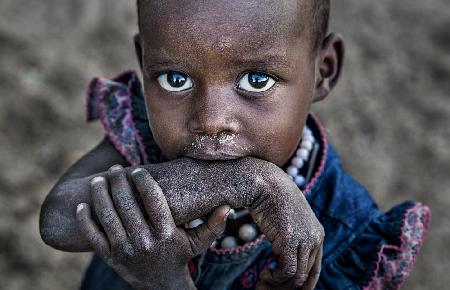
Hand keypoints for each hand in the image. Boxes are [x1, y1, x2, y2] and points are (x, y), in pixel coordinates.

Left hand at [76, 165, 229, 289]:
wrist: (161, 286)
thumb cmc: (180, 256)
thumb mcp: (198, 242)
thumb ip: (213, 224)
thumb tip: (228, 206)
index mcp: (166, 233)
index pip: (153, 200)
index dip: (143, 181)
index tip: (137, 170)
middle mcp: (145, 241)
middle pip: (127, 205)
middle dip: (118, 183)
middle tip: (115, 170)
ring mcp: (125, 250)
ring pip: (108, 217)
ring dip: (100, 195)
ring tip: (98, 181)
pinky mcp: (110, 258)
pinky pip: (93, 236)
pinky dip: (85, 220)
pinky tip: (83, 205)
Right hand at [250, 165, 323, 289]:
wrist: (265, 182)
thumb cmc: (271, 199)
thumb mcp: (286, 220)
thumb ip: (290, 236)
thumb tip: (280, 254)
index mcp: (317, 233)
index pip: (315, 269)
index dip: (303, 284)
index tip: (286, 289)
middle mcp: (315, 238)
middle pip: (306, 276)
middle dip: (286, 288)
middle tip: (265, 288)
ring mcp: (304, 239)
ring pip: (297, 277)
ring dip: (277, 285)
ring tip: (261, 282)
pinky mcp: (290, 240)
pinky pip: (287, 272)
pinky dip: (274, 278)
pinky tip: (263, 273)